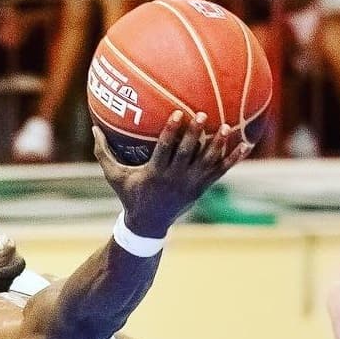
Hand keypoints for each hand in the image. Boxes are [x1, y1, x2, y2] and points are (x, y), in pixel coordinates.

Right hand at [93, 111, 251, 237]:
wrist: (148, 224)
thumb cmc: (130, 195)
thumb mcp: (114, 176)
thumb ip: (104, 153)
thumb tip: (93, 128)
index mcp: (156, 173)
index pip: (165, 149)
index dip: (172, 132)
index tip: (178, 114)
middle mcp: (175, 179)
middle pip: (188, 154)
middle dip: (196, 135)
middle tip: (203, 114)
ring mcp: (191, 184)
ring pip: (207, 163)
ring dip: (218, 145)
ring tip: (227, 127)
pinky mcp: (201, 188)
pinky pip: (220, 171)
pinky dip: (233, 159)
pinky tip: (246, 146)